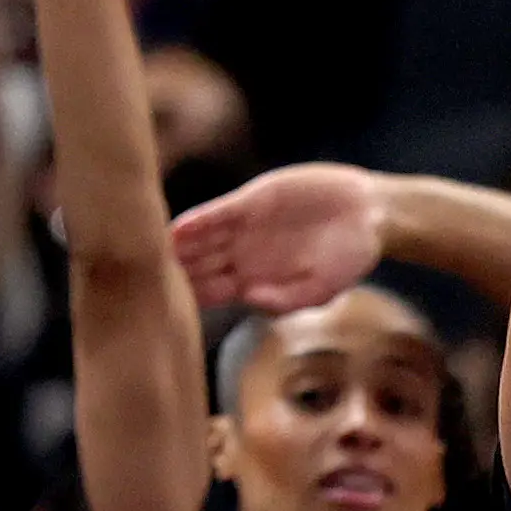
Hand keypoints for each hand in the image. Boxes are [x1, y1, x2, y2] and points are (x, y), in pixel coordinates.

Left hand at [170, 163, 386, 310]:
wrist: (369, 216)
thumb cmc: (350, 259)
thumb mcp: (324, 288)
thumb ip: (289, 298)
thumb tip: (251, 300)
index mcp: (254, 282)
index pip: (210, 293)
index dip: (187, 298)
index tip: (163, 307)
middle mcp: (241, 257)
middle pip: (196, 267)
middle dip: (171, 273)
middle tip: (142, 281)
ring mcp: (242, 229)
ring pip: (200, 242)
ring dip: (177, 249)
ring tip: (150, 256)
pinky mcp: (249, 202)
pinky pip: (216, 214)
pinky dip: (198, 223)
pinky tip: (177, 231)